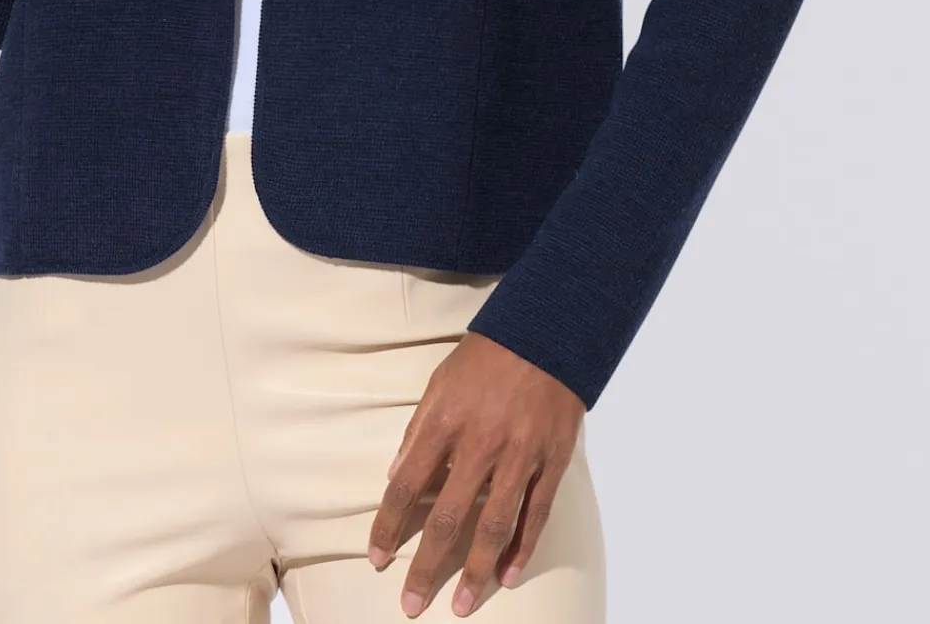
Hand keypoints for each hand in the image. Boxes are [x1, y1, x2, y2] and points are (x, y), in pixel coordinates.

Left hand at [367, 331, 585, 615]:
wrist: (545, 332)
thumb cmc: (485, 358)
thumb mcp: (439, 382)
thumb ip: (418, 431)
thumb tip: (395, 476)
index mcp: (445, 421)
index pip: (408, 484)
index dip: (389, 526)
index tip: (377, 559)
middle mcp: (481, 443)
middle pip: (449, 517)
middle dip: (428, 566)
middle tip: (411, 605)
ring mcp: (520, 455)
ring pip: (495, 525)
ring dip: (476, 571)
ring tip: (463, 606)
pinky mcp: (552, 460)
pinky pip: (536, 514)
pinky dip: (522, 548)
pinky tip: (508, 574)